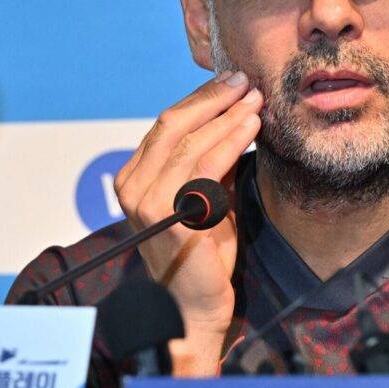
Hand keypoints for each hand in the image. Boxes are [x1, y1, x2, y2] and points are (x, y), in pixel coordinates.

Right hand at [113, 71, 262, 369]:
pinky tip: (251, 127)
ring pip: (191, 141)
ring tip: (255, 100)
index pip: (166, 124)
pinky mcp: (172, 216)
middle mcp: (133, 186)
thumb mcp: (205, 195)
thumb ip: (210, 160)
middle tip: (245, 81)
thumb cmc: (203, 252)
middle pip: (173, 124)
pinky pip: (206, 167)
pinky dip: (231, 141)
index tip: (231, 81)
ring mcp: (148, 201)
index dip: (200, 99)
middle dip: (213, 99)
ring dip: (227, 116)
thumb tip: (236, 115)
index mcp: (133, 177)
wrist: (196, 306)